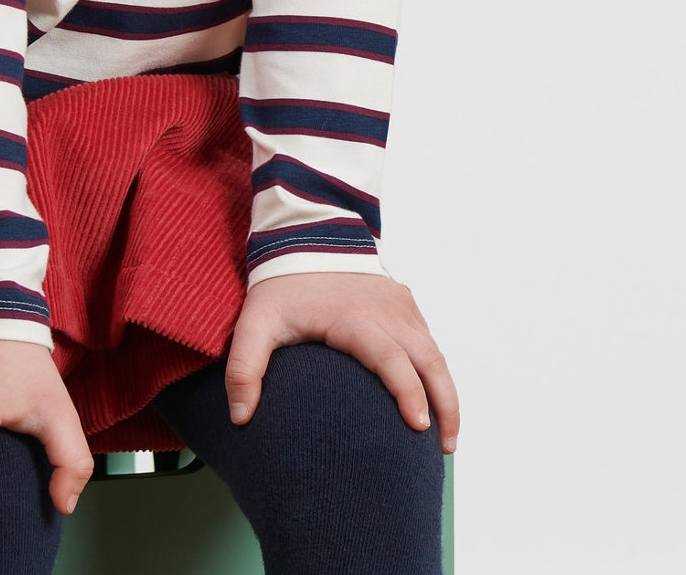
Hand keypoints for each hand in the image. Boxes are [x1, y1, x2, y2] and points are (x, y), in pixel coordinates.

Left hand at [224, 272, 459, 452]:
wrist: (304, 236)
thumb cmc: (281, 286)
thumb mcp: (254, 323)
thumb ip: (244, 369)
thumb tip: (239, 419)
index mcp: (354, 318)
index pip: (390, 358)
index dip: (408, 393)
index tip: (419, 427)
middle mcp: (386, 311)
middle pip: (429, 360)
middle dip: (444, 406)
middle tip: (444, 449)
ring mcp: (400, 306)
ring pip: (435, 353)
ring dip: (446, 394)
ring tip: (445, 438)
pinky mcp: (405, 303)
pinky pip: (429, 341)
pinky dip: (437, 373)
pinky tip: (434, 402)